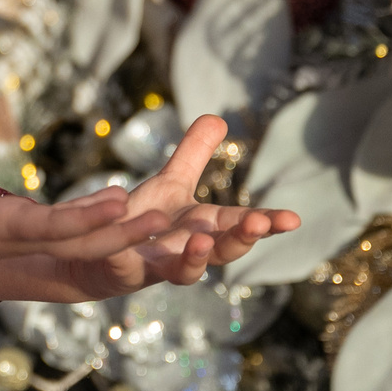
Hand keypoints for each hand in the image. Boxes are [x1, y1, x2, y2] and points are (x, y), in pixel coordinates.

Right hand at [0, 140, 186, 282]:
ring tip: (166, 215)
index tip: (120, 205)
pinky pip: (76, 231)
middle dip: (122, 234)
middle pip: (81, 240)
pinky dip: (103, 221)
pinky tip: (127, 203)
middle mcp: (24, 239)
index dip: (84, 217)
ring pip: (85, 238)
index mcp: (1, 230)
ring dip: (124, 231)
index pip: (50, 226)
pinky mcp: (32, 232)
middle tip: (166, 220)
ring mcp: (31, 239)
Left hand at [47, 114, 299, 299]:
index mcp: (204, 227)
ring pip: (184, 272)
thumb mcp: (171, 183)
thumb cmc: (145, 220)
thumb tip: (220, 118)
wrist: (98, 253)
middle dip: (241, 239)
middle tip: (257, 223)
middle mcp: (187, 250)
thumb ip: (194, 154)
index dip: (267, 223)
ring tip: (202, 241)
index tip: (293, 219)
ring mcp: (156, 265)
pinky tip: (126, 247)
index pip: (241, 225)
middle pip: (222, 251)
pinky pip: (125, 266)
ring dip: (195, 258)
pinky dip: (127, 256)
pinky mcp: (121, 270)